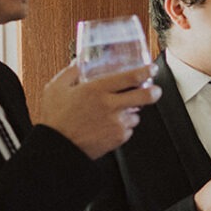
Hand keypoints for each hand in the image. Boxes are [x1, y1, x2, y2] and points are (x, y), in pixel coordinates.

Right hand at [37, 62, 160, 159]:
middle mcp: (110, 106)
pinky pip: (129, 129)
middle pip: (145, 96)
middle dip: (154, 91)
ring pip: (136, 114)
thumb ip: (70, 72)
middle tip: (154, 90)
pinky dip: (124, 125)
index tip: (151, 68)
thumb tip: (78, 63)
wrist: (57, 147)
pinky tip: (109, 124)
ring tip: (116, 112)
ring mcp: (116, 123)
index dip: (146, 71)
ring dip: (132, 111)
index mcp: (97, 90)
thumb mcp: (56, 88)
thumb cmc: (56, 119)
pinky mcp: (118, 138)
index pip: (131, 76)